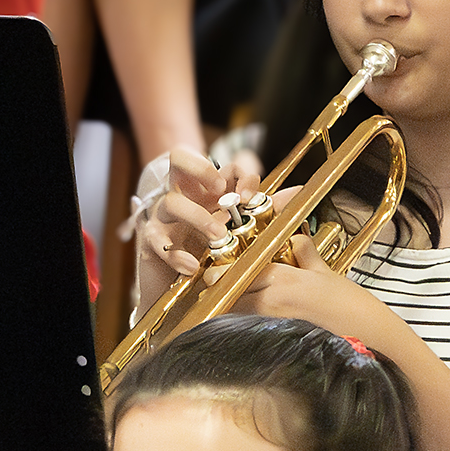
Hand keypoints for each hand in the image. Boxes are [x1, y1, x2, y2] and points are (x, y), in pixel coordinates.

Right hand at [135, 146, 261, 283]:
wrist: (180, 291)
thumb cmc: (209, 251)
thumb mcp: (238, 226)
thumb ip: (265, 207)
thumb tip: (298, 191)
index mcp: (203, 188)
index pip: (218, 161)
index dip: (235, 171)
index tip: (248, 195)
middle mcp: (181, 194)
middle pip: (178, 159)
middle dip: (200, 168)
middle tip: (220, 191)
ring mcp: (163, 216)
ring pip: (172, 202)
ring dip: (198, 217)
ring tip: (217, 236)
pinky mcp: (151, 241)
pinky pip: (158, 240)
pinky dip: (176, 254)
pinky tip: (192, 266)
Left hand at [221, 232, 396, 337]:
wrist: (369, 335)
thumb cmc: (350, 304)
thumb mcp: (327, 273)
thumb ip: (306, 255)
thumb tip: (296, 240)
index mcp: (285, 279)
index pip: (242, 269)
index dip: (226, 270)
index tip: (219, 270)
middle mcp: (274, 300)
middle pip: (232, 292)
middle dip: (223, 290)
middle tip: (220, 288)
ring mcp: (272, 323)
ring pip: (236, 312)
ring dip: (231, 308)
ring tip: (234, 305)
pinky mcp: (275, 340)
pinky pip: (248, 330)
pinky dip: (242, 325)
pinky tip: (246, 324)